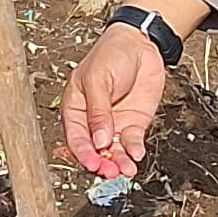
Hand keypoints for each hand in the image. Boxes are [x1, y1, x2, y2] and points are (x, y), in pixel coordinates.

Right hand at [61, 22, 173, 180]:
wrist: (141, 44)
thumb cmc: (111, 54)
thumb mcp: (97, 79)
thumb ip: (98, 111)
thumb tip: (98, 140)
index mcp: (75, 108)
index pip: (75, 137)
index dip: (83, 153)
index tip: (92, 163)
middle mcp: (93, 121)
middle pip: (94, 150)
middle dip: (101, 163)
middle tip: (110, 172)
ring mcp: (113, 124)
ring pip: (113, 151)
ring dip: (118, 162)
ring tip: (126, 170)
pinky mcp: (133, 124)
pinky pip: (131, 143)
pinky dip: (133, 151)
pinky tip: (136, 155)